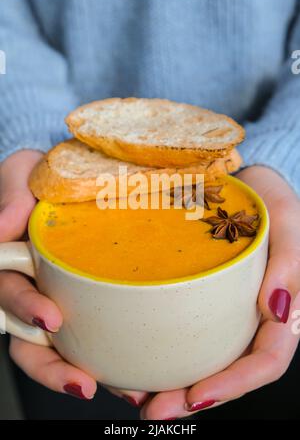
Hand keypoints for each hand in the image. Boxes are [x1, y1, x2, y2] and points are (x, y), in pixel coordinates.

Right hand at [0, 150, 147, 405]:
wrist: (71, 177)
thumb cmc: (41, 175)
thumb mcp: (23, 173)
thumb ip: (12, 195)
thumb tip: (1, 228)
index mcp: (11, 260)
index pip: (9, 294)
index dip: (24, 308)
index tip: (52, 319)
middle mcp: (30, 286)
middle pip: (29, 338)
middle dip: (53, 365)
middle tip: (85, 382)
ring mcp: (55, 297)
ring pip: (59, 349)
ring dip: (85, 373)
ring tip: (125, 391)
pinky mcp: (84, 301)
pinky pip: (91, 336)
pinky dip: (110, 358)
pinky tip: (136, 373)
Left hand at [141, 166, 299, 419]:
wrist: (243, 187)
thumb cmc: (270, 203)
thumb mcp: (287, 222)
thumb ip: (292, 263)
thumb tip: (280, 310)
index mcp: (282, 310)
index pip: (266, 360)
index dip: (235, 383)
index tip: (196, 395)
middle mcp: (253, 319)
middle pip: (229, 371)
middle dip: (192, 398)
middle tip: (152, 410)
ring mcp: (227, 313)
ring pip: (205, 359)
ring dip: (174, 385)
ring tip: (136, 396)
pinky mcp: (203, 301)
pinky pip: (187, 333)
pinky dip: (165, 351)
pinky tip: (138, 359)